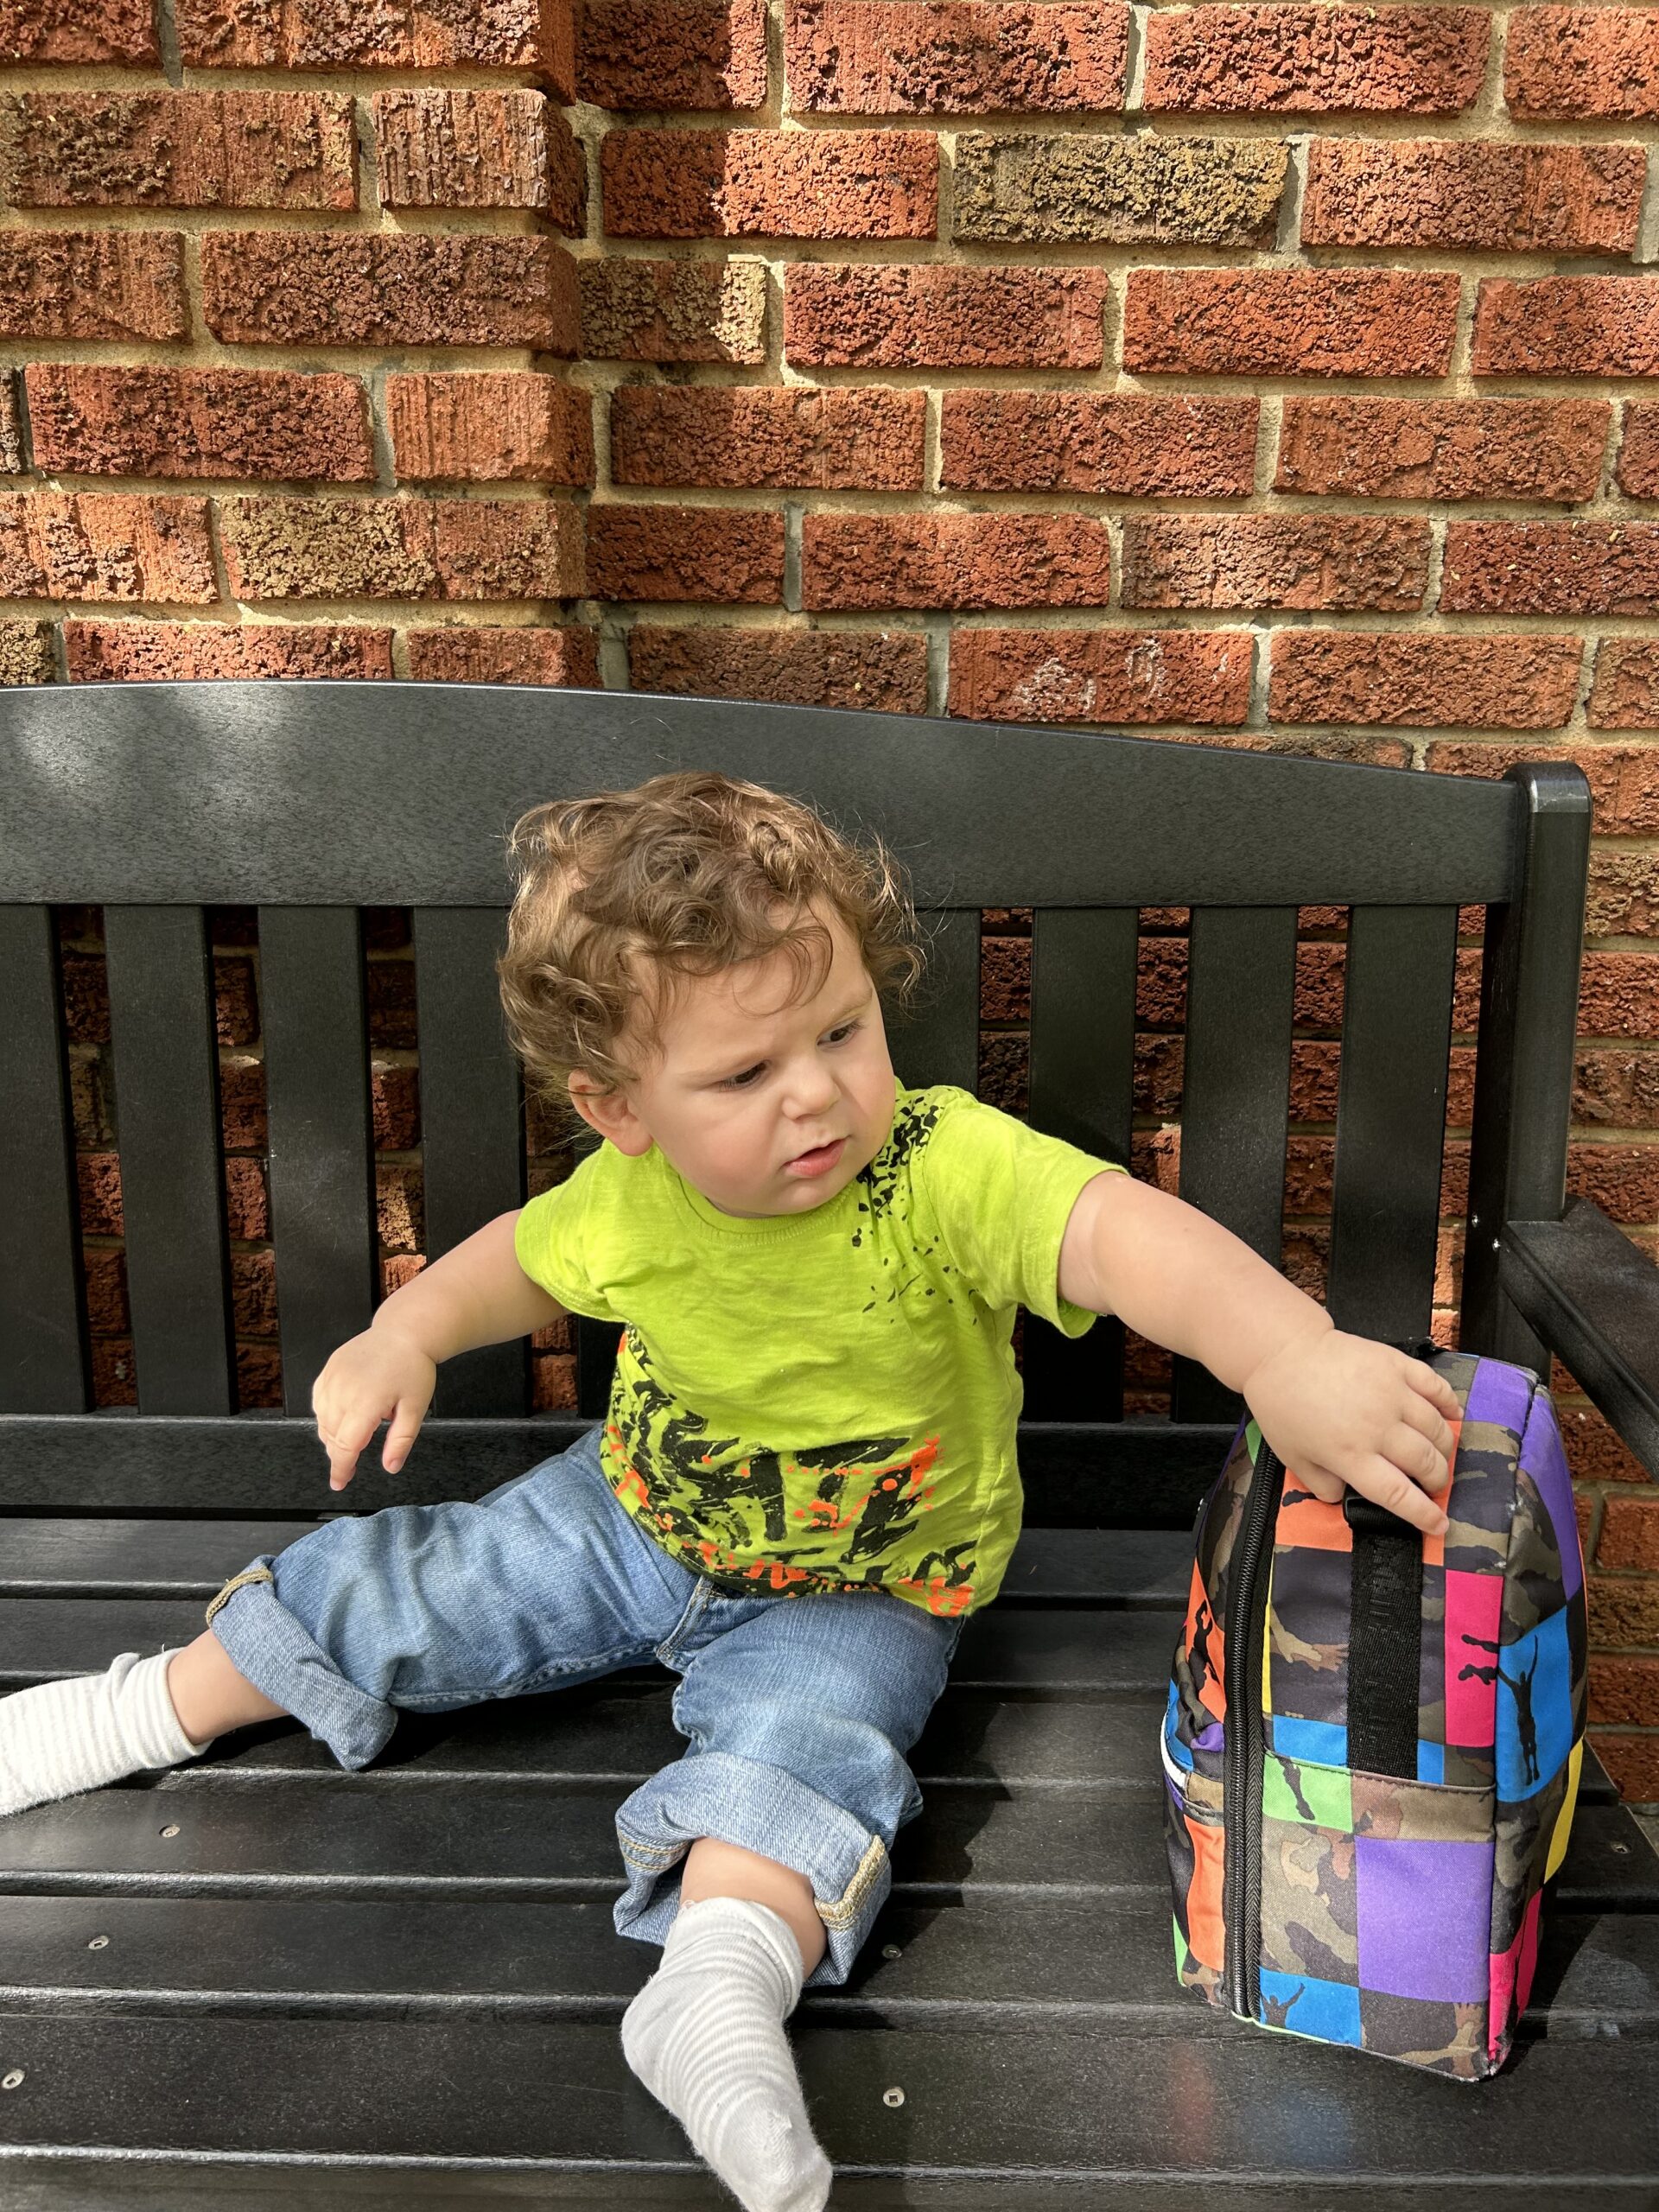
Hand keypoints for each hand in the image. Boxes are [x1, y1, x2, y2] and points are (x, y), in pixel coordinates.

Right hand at [312, 1322, 435, 1492]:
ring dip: (332, 1436)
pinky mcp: (328, 1369)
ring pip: (322, 1420)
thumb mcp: (416, 1408)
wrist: (404, 1332)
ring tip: (352, 1438)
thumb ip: (401, 1441)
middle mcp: (344, 1390)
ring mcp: (333, 1378)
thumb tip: (390, 1467)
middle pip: (331, 1436)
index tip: (339, 1483)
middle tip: (352, 1464)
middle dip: (339, 1454)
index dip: (341, 1469)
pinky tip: (341, 1418)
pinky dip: (326, 1415)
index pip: (346, 1446)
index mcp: (366, 1403)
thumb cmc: (413, 1368)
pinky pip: (319, 1401)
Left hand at [1241, 1329, 1460, 1536]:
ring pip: (1436, 1428)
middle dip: (1438, 1480)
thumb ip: (1322, 1485)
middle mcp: (1377, 1427)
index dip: (1425, 1514)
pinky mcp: (1396, 1365)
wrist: (1282, 1353)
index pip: (1399, 1494)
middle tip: (1436, 1484)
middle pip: (1425, 1463)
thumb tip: (1345, 1498)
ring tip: (1440, 1455)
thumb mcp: (1294, 1458)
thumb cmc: (1284, 1407)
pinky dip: (1450, 1403)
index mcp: (1351, 1455)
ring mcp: (1391, 1393)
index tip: (1440, 1524)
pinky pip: (1435, 1387)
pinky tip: (1454, 1414)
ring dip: (1445, 1447)